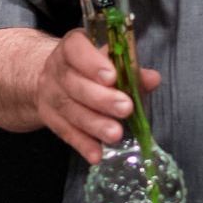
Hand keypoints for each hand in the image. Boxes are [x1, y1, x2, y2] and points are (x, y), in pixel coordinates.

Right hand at [35, 29, 161, 163]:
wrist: (53, 79)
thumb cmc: (88, 67)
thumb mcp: (107, 59)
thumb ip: (129, 69)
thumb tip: (152, 79)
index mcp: (71, 47)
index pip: (75, 49)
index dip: (92, 63)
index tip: (112, 77)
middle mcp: (56, 69)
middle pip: (74, 84)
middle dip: (101, 98)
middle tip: (125, 108)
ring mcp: (50, 94)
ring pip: (70, 110)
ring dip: (94, 124)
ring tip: (115, 134)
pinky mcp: (50, 118)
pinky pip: (65, 132)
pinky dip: (82, 144)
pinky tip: (97, 154)